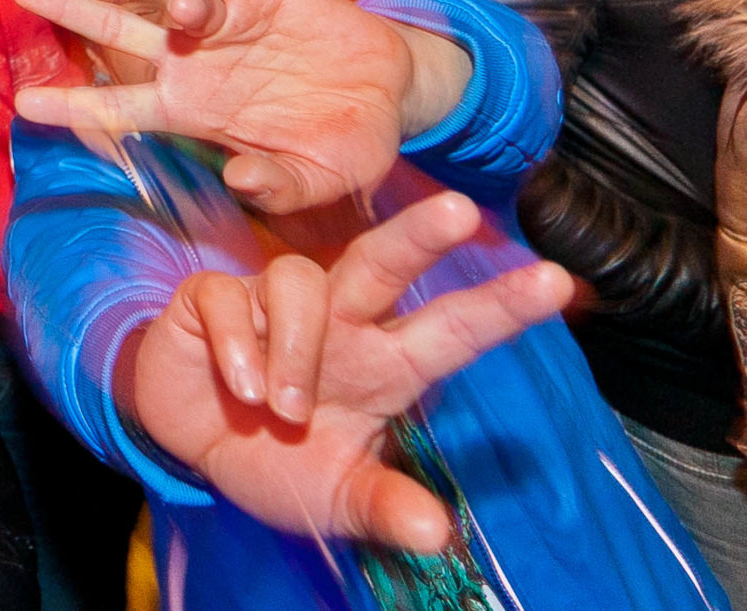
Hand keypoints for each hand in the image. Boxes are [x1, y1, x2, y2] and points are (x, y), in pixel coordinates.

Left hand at [12, 0, 469, 213]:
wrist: (393, 90)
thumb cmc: (347, 142)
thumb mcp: (319, 177)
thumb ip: (281, 186)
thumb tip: (240, 180)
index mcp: (192, 115)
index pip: (119, 110)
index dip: (72, 108)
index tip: (23, 105)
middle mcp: (192, 66)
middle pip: (116, 38)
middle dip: (69, 12)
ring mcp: (220, 27)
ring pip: (166, 2)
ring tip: (185, 7)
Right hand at [125, 192, 572, 551]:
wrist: (188, 446)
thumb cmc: (277, 460)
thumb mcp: (335, 499)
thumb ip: (383, 508)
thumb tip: (438, 536)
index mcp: (383, 365)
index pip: (452, 331)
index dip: (500, 308)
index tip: (558, 284)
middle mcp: (339, 321)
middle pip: (384, 263)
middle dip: (420, 236)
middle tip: (459, 210)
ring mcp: (274, 302)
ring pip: (300, 284)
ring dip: (296, 349)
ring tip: (283, 408)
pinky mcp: (213, 298)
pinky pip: (230, 300)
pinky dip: (238, 347)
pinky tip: (240, 386)